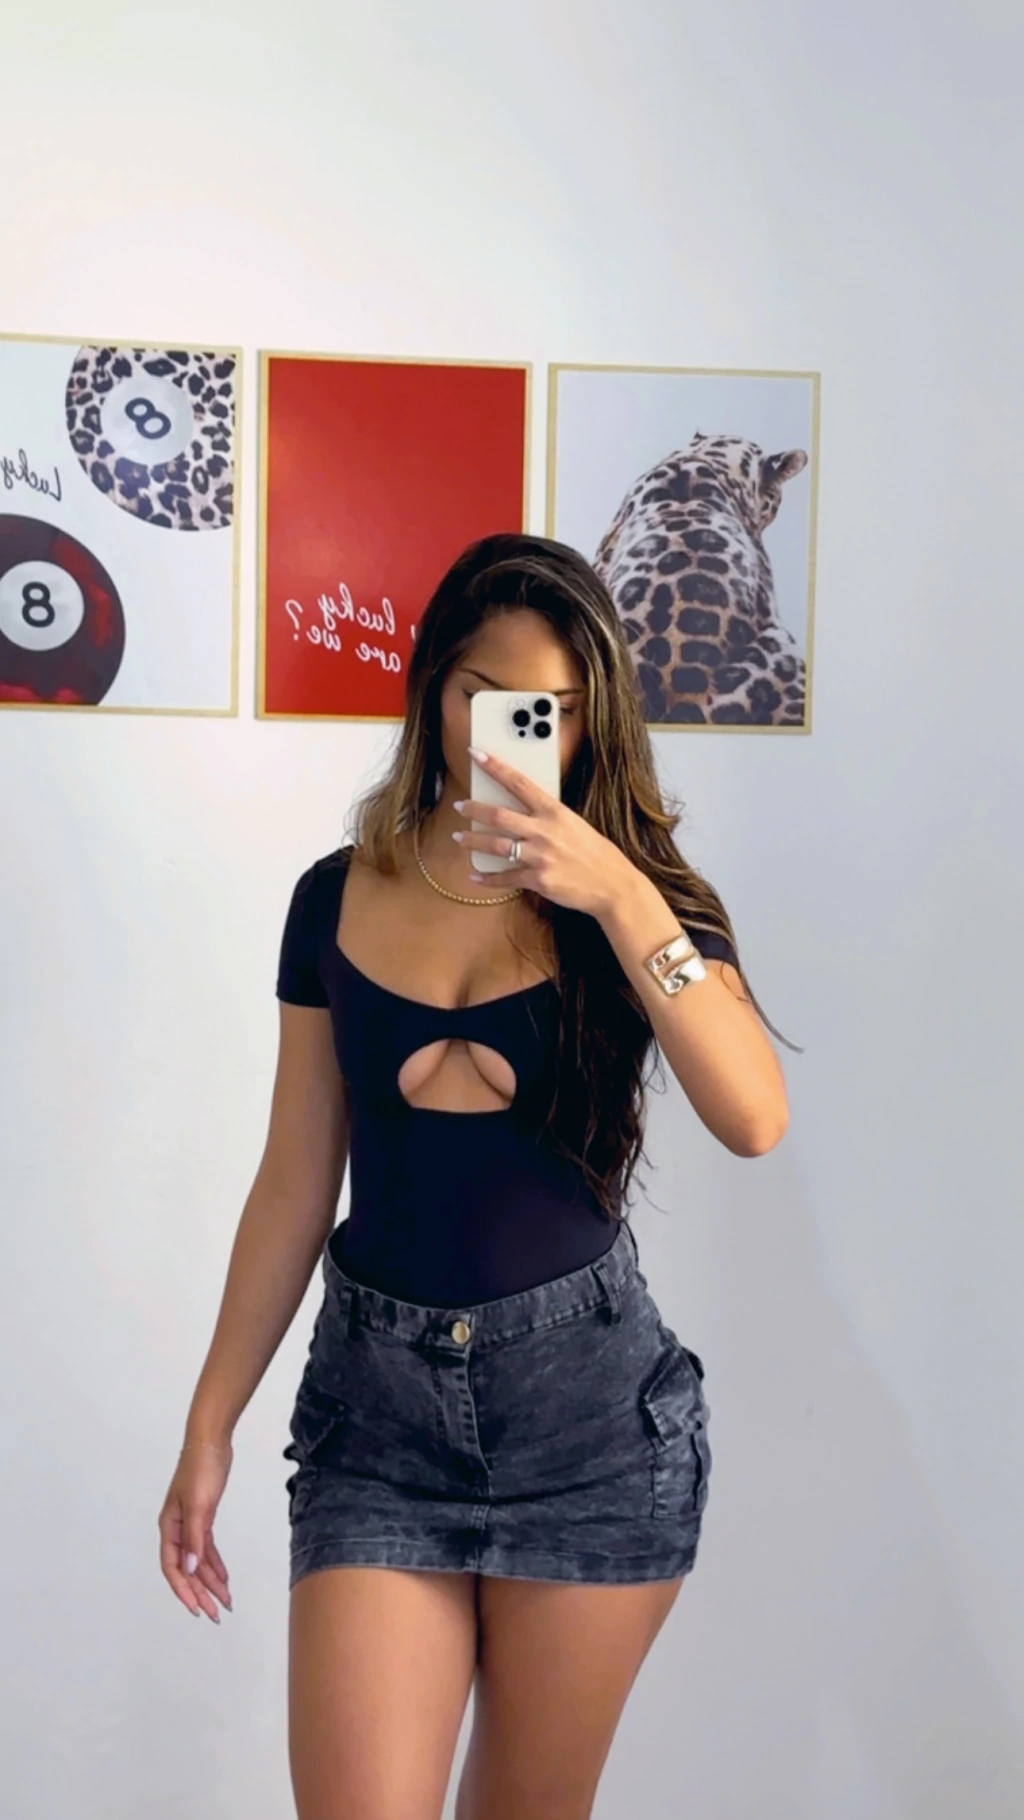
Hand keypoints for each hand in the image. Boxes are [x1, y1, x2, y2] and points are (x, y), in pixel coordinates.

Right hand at [158, 1441, 233, 1621]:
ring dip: (210, 1581)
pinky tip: (224, 1578)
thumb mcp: (199, 1505)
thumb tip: (189, 1570)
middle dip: (200, 1592)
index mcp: (169, 1528)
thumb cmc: (201, 1470)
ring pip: (198, 1561)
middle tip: (216, 1613)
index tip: (197, 1609)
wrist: (211, 1443)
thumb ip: (194, 1539)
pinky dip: (215, 1564)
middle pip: (186, 1569)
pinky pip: (206, 1549)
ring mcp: (190, 1524)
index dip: (183, 1590)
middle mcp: (177, 1530)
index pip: (172, 1567)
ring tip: (226, 1601)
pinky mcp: (204, 1518)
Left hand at [453, 746, 634, 917]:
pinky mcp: (538, 879)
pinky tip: (474, 876)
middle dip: (474, 809)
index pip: (519, 783)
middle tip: (459, 806)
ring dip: (473, 842)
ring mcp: (540, 856)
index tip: (476, 755)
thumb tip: (523, 810)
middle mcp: (545, 831)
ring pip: (496, 845)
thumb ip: (548, 817)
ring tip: (459, 839)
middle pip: (499, 815)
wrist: (612, 884)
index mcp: (554, 811)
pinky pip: (505, 878)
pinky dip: (487, 878)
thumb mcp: (574, 824)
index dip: (495, 767)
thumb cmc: (594, 853)